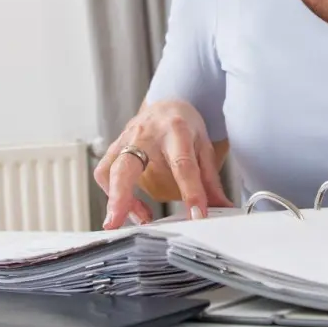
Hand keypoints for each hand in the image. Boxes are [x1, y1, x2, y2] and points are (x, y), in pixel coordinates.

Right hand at [92, 99, 233, 229]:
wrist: (168, 105)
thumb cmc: (186, 127)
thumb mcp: (204, 148)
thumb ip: (210, 181)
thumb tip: (223, 209)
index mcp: (176, 132)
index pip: (183, 166)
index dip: (191, 193)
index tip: (197, 216)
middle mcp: (146, 134)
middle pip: (127, 166)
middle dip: (120, 196)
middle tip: (115, 222)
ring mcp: (126, 139)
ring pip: (110, 171)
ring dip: (120, 200)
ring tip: (142, 217)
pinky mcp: (115, 147)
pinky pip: (104, 172)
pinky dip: (113, 193)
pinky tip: (132, 206)